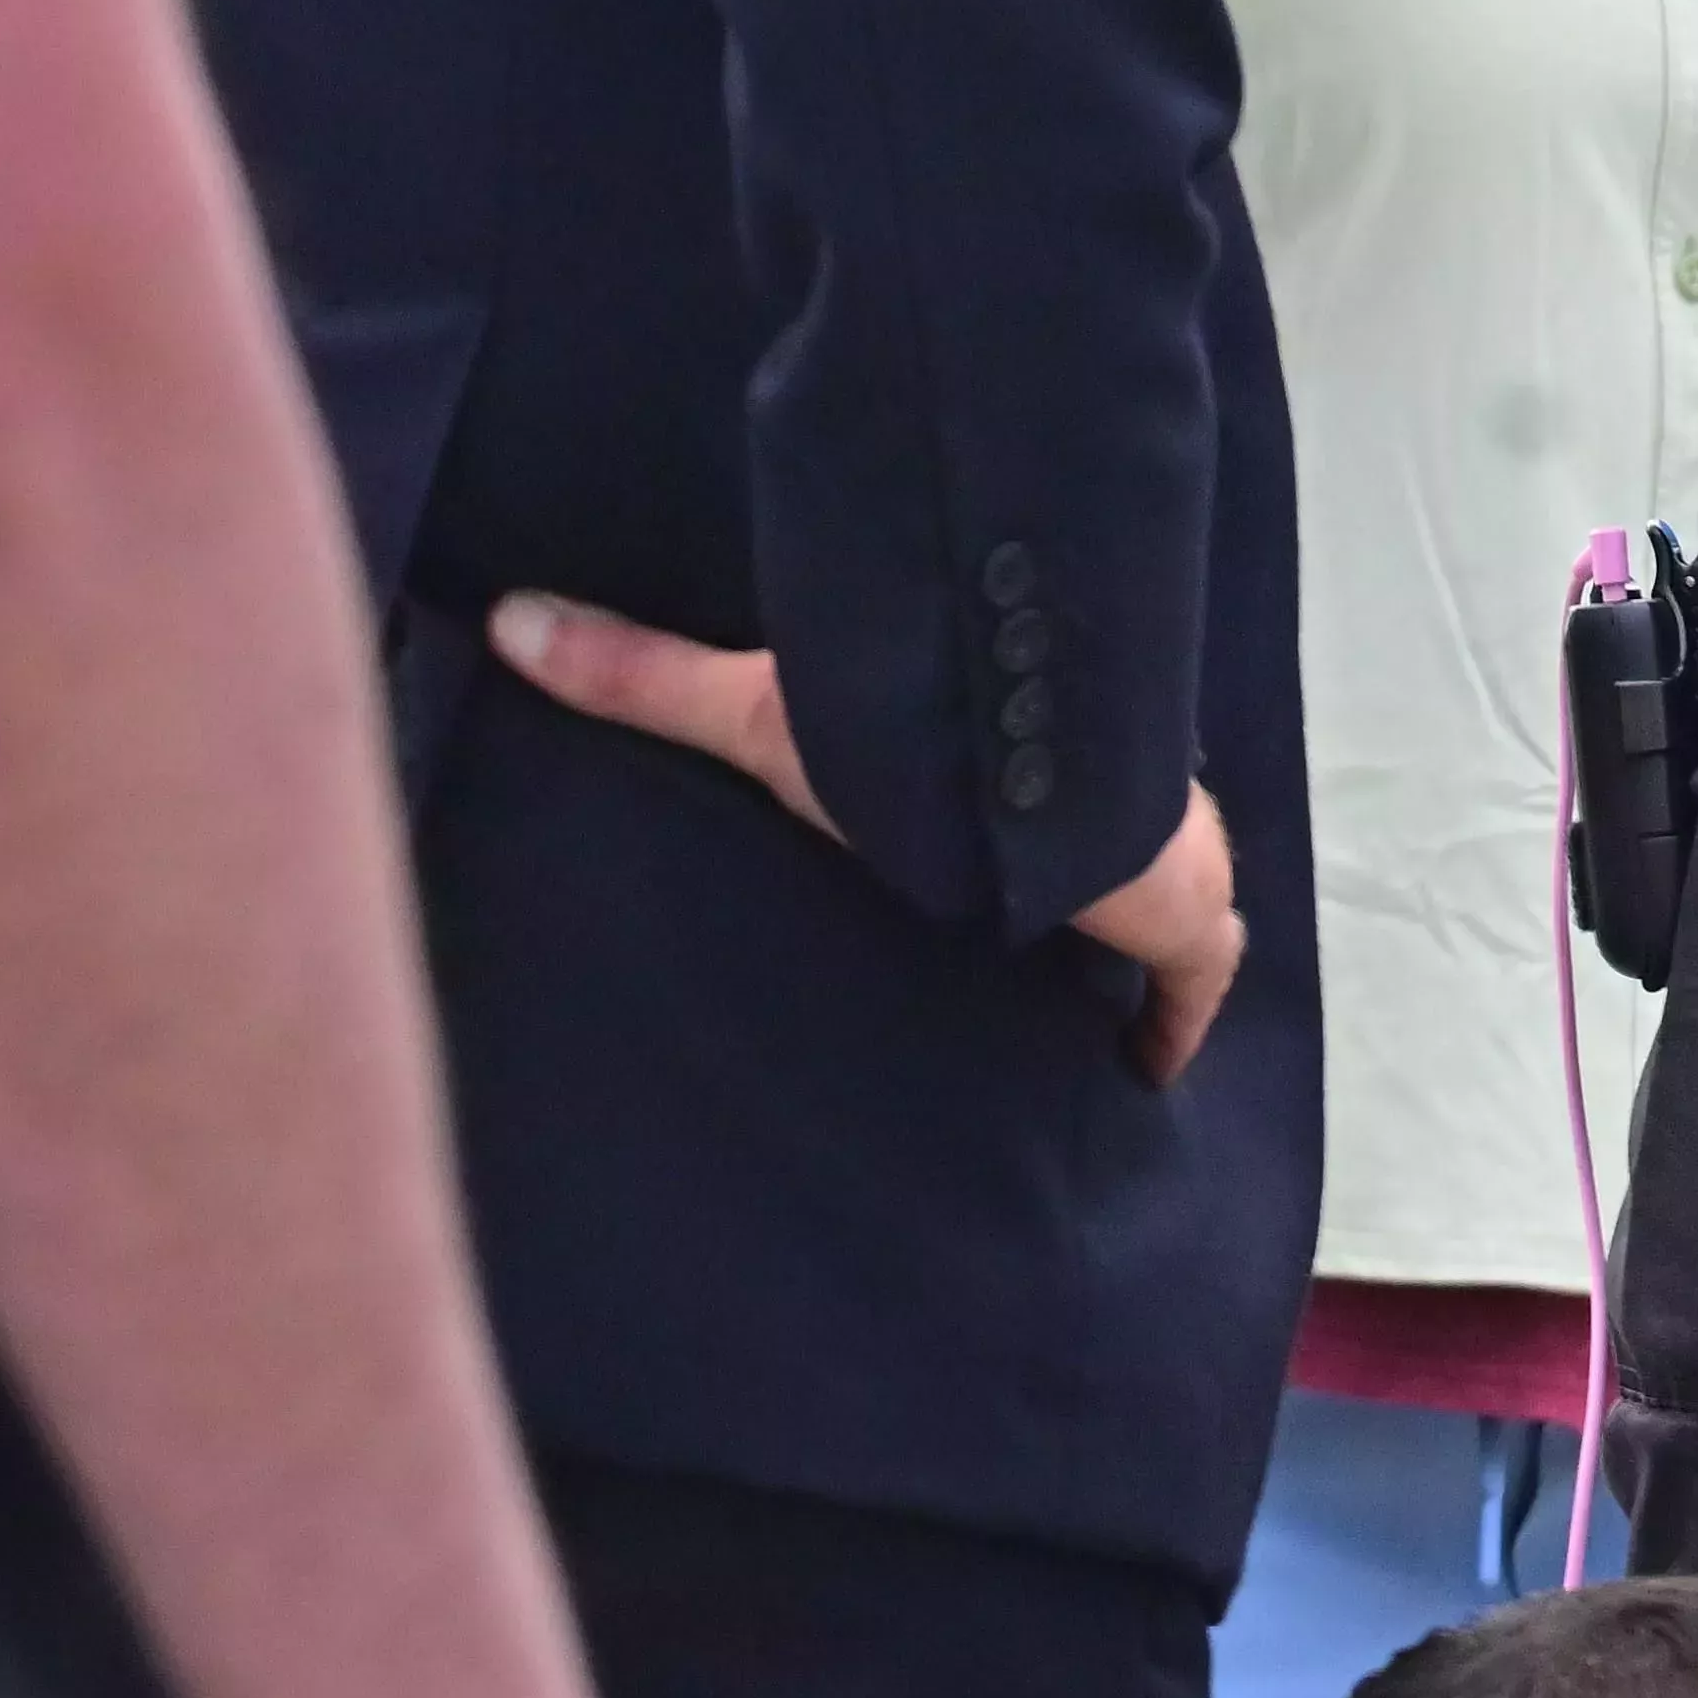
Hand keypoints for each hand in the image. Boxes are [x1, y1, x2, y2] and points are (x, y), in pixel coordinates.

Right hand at [484, 596, 1243, 1085]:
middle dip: (1060, 915)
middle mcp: (1079, 818)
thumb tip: (505, 616)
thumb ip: (643, 676)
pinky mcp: (1188, 927)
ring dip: (1119, 966)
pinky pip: (1192, 989)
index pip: (1003, 809)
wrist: (1045, 790)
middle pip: (1081, 869)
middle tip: (1007, 980)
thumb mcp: (764, 711)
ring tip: (1063, 1038)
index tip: (963, 886)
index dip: (992, 846)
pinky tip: (1140, 1080)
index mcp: (996, 778)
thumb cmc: (916, 745)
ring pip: (1151, 926)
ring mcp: (1151, 872)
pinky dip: (1172, 1031)